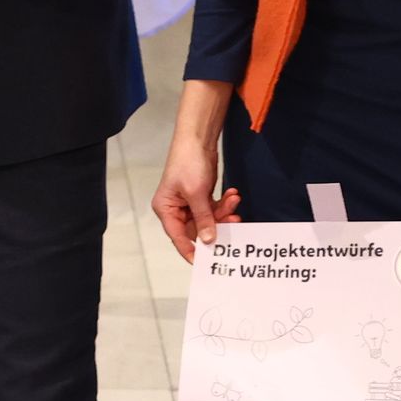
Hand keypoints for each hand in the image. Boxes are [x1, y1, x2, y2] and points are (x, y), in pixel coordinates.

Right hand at [154, 84, 239, 259]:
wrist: (198, 138)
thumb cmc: (187, 162)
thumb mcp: (196, 193)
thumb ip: (204, 218)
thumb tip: (208, 240)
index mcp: (166, 209)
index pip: (178, 237)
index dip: (191, 250)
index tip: (205, 263)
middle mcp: (176, 209)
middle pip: (197, 229)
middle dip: (216, 225)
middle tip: (234, 222)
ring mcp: (189, 203)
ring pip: (209, 219)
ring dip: (223, 213)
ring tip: (234, 203)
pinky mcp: (201, 196)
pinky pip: (214, 208)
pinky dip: (224, 204)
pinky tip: (233, 195)